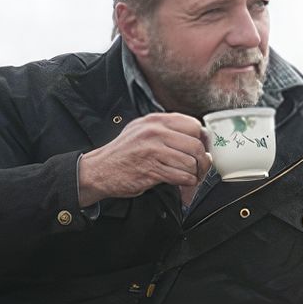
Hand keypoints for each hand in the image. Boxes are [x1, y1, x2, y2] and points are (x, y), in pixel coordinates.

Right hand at [76, 113, 210, 206]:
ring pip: (191, 162)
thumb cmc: (124, 153)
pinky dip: (186, 182)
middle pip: (196, 145)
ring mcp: (153, 151)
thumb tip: (198, 137)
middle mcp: (155, 133)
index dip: (202, 140)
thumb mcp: (142, 130)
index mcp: (155, 121)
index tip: (203, 149)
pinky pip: (182, 176)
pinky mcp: (152, 170)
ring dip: (195, 174)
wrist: (100, 170)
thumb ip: (167, 130)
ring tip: (190, 176)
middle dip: (202, 161)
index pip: (193, 125)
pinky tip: (182, 182)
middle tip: (200, 167)